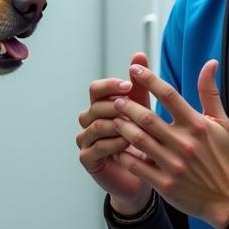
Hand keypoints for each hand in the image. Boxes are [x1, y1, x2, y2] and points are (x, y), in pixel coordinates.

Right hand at [76, 52, 153, 212]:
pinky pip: (97, 147)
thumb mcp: (143, 109)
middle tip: (138, 110)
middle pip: (95, 106)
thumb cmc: (143, 140)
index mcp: (99, 106)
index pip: (96, 89)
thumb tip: (139, 54)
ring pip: (96, 125)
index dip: (110, 85)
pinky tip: (130, 144)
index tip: (128, 86)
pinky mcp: (87, 158)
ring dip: (118, 125)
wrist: (143, 175)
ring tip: (138, 127)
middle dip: (117, 106)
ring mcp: (85, 140)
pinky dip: (114, 144)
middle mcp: (88, 120)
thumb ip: (140, 84)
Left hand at [110, 59, 228, 228]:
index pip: (169, 95)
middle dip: (127, 106)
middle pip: (147, 117)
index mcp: (197, 125)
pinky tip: (115, 146)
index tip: (134, 69)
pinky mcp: (164, 183)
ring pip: (138, 140)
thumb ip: (210, 92)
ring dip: (122, 127)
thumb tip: (209, 63)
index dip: (149, 79)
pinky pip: (136, 165)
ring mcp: (173, 164)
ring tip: (112, 119)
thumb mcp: (220, 123)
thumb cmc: (221, 157)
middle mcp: (184, 143)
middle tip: (116, 99)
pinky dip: (123, 154)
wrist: (227, 197)